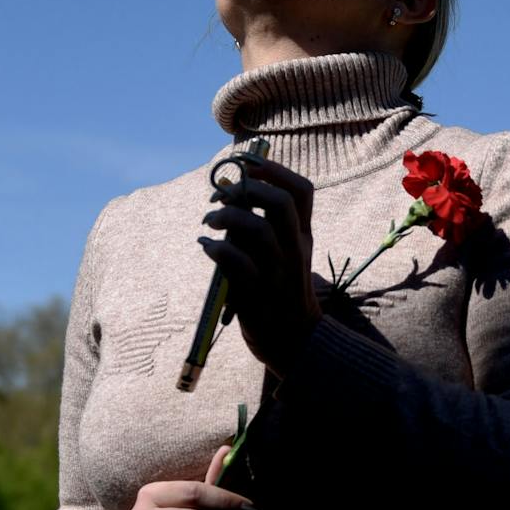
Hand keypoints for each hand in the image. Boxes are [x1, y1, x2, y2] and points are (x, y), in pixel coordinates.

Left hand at [200, 158, 320, 373]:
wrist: (295, 341)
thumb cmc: (283, 293)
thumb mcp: (287, 256)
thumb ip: (266, 226)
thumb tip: (230, 194)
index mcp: (303, 237)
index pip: (302, 191)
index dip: (274, 171)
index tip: (248, 167)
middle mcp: (294, 250)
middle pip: (280, 204)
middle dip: (247, 190)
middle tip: (221, 197)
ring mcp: (278, 273)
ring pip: (256, 230)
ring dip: (225, 218)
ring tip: (209, 223)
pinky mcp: (257, 294)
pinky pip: (236, 262)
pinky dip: (216, 248)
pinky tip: (206, 247)